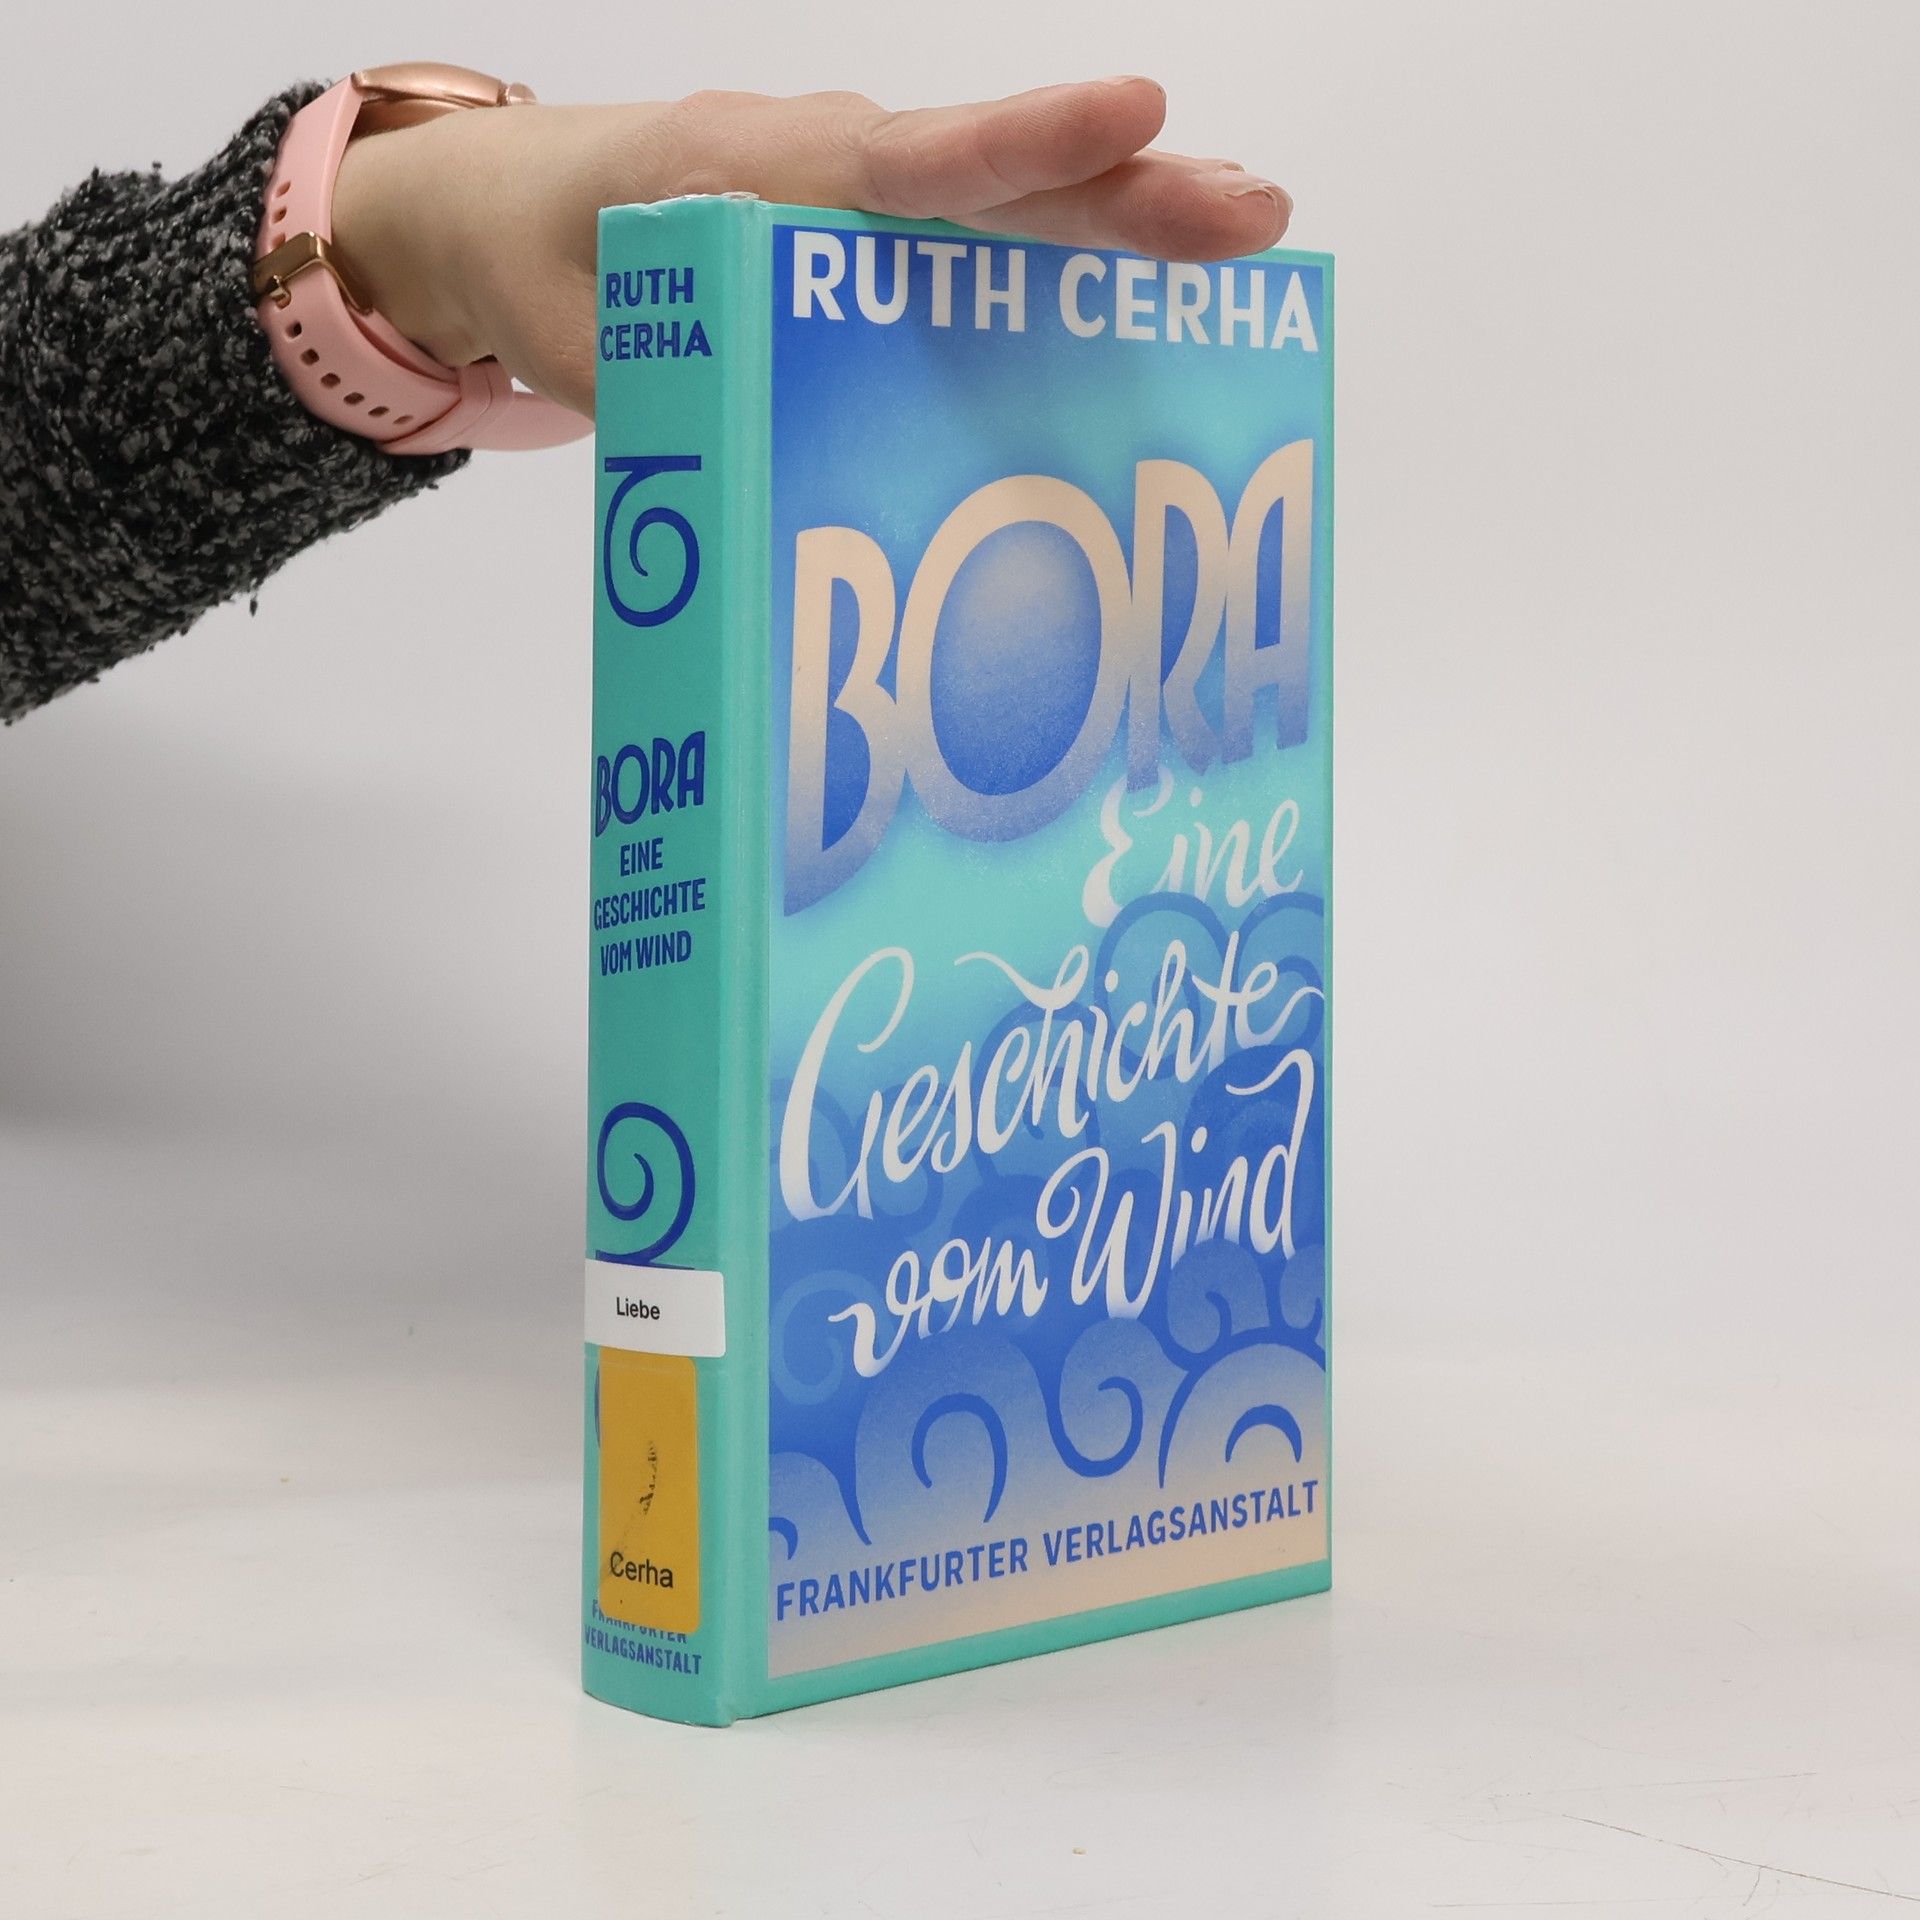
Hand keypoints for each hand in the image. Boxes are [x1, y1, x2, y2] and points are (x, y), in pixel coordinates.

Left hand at [330, 80, 1292, 416]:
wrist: (499, 206)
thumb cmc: (538, 255)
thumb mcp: (580, 343)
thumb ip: (664, 395)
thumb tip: (750, 485)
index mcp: (755, 172)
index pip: (908, 162)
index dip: (1024, 149)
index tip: (1133, 120)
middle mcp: (826, 165)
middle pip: (994, 177)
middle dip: (1126, 194)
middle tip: (1252, 213)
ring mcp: (854, 195)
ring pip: (1003, 199)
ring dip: (1118, 220)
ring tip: (1242, 236)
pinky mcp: (864, 232)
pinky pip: (975, 234)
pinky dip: (1061, 253)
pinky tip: (1141, 292)